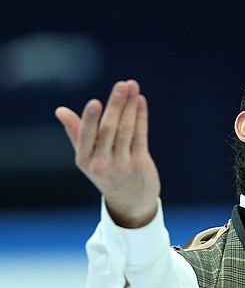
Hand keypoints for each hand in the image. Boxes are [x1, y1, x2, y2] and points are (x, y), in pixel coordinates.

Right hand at [55, 79, 160, 227]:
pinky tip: (140, 101)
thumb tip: (60, 110)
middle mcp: (102, 164)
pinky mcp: (140, 164)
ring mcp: (123, 165)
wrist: (130, 203)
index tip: (95, 102)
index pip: (86, 137)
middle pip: (109, 130)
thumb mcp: (87, 157)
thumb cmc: (105, 173)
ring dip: (130, 106)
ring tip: (132, 86)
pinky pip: (141, 136)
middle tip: (121, 85)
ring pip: (126, 130)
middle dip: (116, 106)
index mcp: (85, 160)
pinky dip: (141, 117)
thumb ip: (76, 133)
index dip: (91, 120)